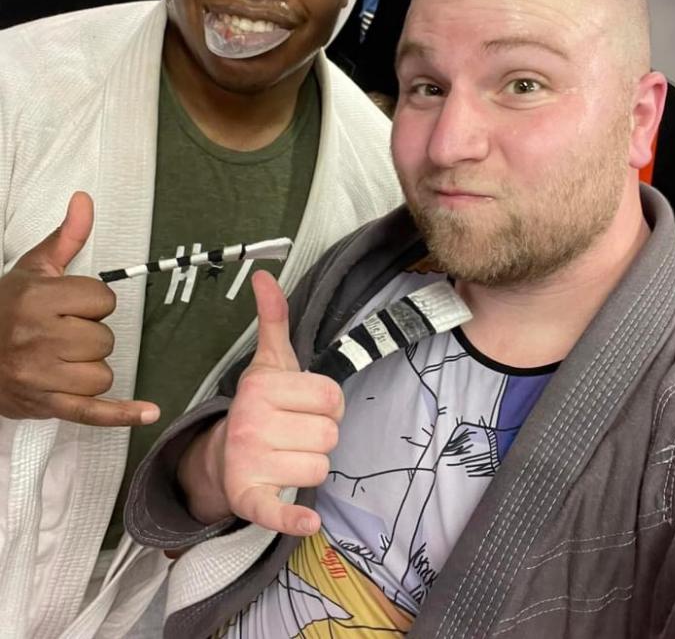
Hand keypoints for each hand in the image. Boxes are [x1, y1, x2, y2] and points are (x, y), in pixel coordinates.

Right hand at [0, 191, 159, 426]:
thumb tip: (84, 200)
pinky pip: (91, 413)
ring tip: (61, 357)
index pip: (103, 300)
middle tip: (61, 331)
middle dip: (90, 334)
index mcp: (38, 300)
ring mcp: (40, 377)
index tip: (70, 303)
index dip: (92, 301)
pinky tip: (150, 413)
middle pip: (104, 339)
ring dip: (90, 367)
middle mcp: (38, 339)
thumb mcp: (32, 268)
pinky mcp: (44, 405)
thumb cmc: (3, 308)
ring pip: (102, 374)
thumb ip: (66, 237)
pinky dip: (121, 414)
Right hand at [181, 270, 342, 535]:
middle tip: (294, 433)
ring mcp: (248, 461)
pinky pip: (278, 510)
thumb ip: (273, 318)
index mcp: (262, 386)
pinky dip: (293, 518)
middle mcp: (251, 422)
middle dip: (320, 435)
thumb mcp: (270, 361)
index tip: (305, 406)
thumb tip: (264, 273)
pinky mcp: (248, 499)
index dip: (327, 404)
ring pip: (320, 467)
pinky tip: (309, 521)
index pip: (332, 397)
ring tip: (286, 456)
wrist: (221, 457)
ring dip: (310, 465)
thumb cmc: (259, 406)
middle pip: (330, 434)